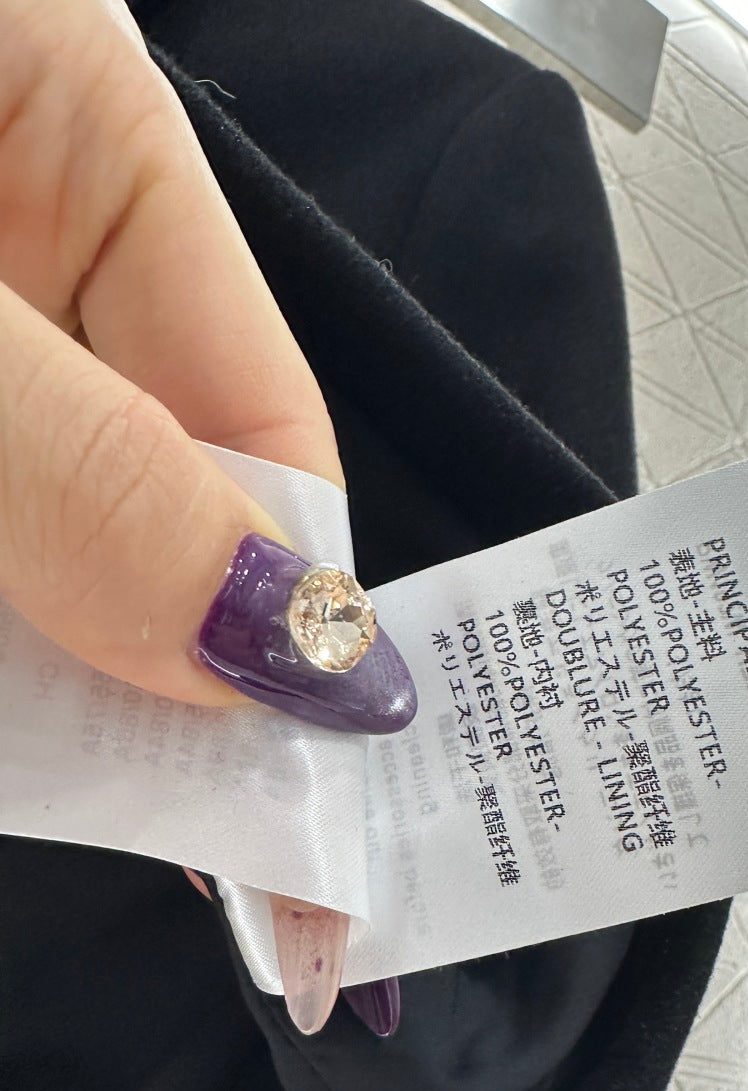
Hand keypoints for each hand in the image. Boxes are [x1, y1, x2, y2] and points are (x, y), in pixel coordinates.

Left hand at [0, 0, 409, 1033]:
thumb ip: (91, 473)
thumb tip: (309, 654)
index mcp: (99, 151)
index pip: (269, 439)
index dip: (305, 638)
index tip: (328, 833)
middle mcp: (30, 254)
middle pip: (164, 516)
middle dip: (195, 699)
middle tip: (266, 897)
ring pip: (47, 558)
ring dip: (71, 701)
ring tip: (152, 836)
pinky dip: (2, 671)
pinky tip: (33, 747)